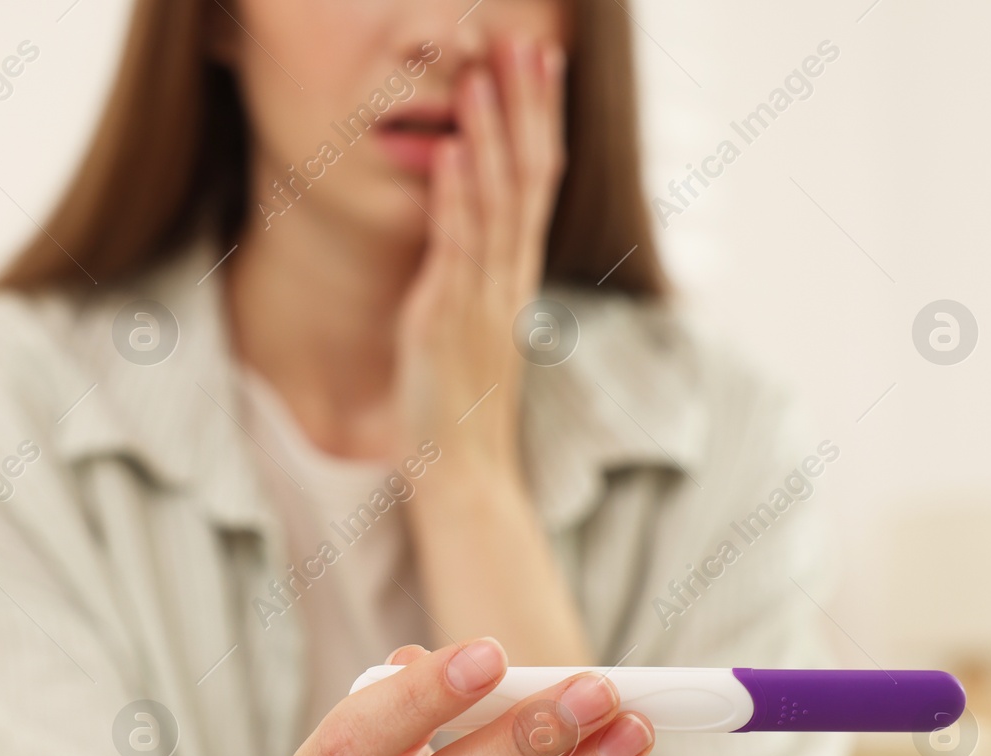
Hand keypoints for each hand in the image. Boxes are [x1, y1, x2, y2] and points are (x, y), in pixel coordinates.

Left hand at [395, 37, 566, 481]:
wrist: (465, 473)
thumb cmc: (463, 409)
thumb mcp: (473, 334)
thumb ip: (473, 285)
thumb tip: (467, 243)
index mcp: (515, 281)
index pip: (537, 187)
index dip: (540, 125)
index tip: (542, 71)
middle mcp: (508, 280)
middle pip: (529, 179)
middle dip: (526, 110)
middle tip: (526, 47)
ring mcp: (482, 297)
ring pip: (498, 201)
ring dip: (491, 133)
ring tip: (485, 74)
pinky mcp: (448, 317)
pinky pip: (459, 245)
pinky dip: (458, 194)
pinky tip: (455, 151)